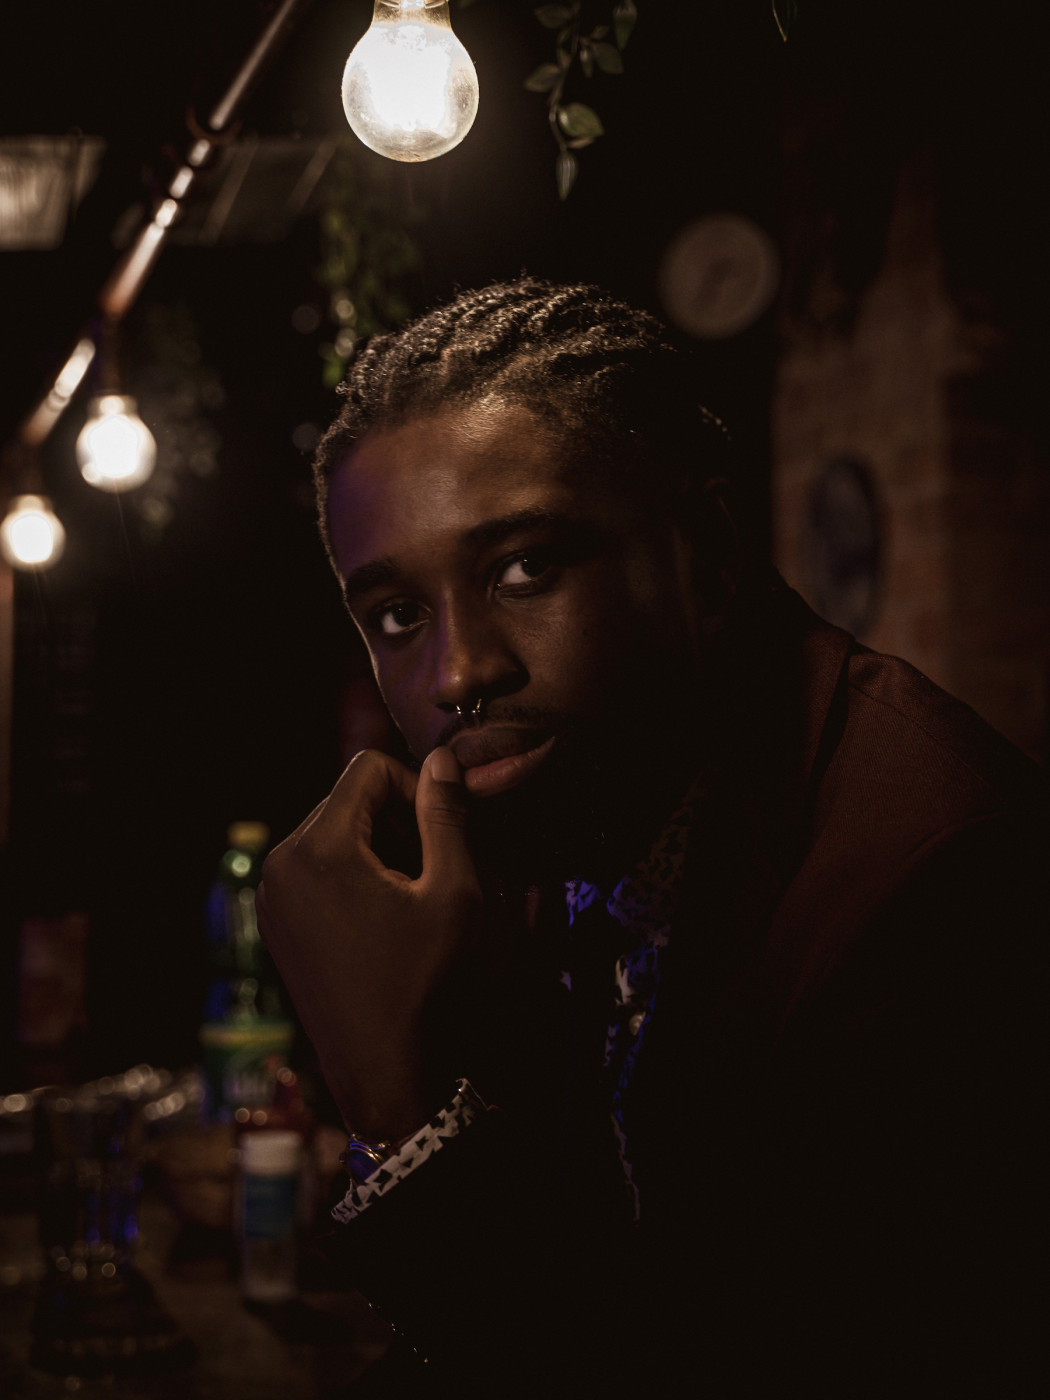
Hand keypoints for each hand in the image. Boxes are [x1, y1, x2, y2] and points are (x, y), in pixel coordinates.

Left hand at [256, 746, 481, 1139]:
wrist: (384, 1072)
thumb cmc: (424, 984)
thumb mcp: (453, 892)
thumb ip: (447, 816)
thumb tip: (443, 759)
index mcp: (315, 849)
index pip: (368, 770)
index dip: (417, 790)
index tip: (445, 835)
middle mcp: (279, 864)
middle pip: (348, 800)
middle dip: (397, 822)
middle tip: (433, 873)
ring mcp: (270, 897)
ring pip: (334, 833)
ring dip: (379, 849)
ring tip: (411, 899)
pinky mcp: (274, 922)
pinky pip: (317, 868)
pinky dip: (354, 876)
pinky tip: (384, 919)